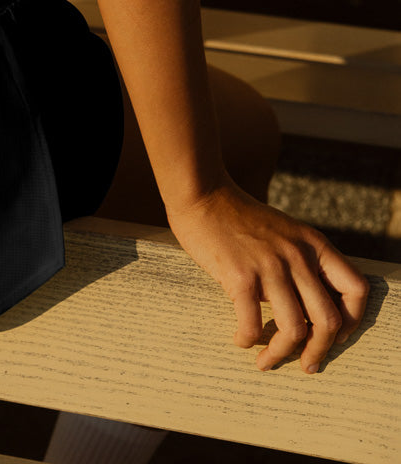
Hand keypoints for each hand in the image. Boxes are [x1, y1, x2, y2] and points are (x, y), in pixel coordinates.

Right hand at [165, 175, 368, 373]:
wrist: (202, 193)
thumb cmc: (238, 215)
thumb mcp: (285, 230)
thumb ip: (302, 258)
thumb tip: (311, 302)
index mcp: (313, 244)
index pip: (356, 289)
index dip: (352, 320)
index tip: (335, 336)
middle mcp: (297, 256)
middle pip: (327, 320)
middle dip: (319, 352)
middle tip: (306, 365)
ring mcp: (270, 267)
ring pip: (294, 330)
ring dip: (280, 354)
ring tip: (265, 360)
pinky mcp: (240, 277)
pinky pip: (253, 325)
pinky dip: (248, 340)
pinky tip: (240, 339)